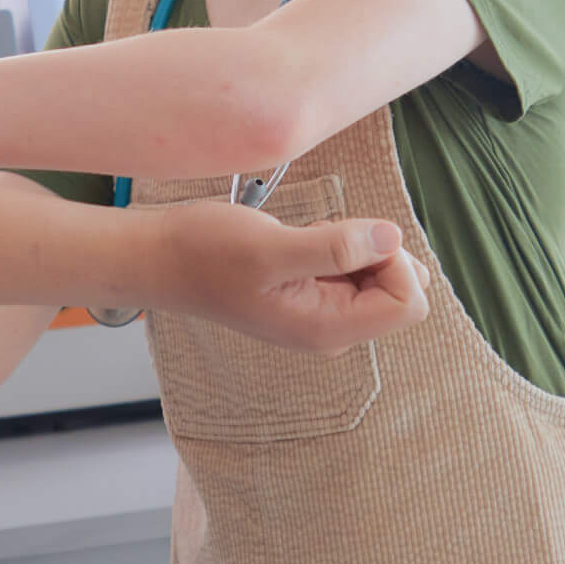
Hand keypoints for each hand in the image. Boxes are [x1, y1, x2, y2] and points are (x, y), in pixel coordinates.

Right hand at [148, 205, 429, 352]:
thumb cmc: (203, 253)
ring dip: (350, 246)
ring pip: (374, 276)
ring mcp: (318, 314)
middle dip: (374, 252)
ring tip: (300, 238)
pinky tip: (295, 239)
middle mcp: (329, 329)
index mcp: (326, 329)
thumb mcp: (270, 245)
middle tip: (323, 234)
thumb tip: (393, 238)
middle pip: (397, 291)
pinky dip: (334, 245)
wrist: (158, 258)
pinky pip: (348, 269)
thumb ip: (336, 246)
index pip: (406, 303)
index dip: (393, 261)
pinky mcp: (307, 295)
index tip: (354, 235)